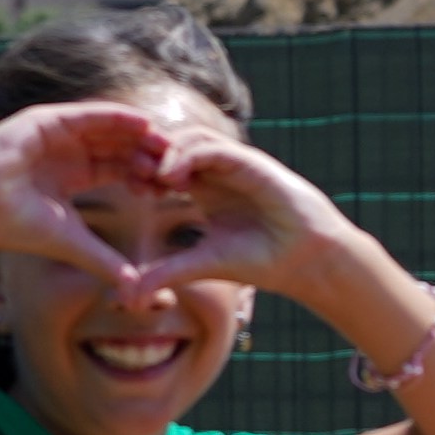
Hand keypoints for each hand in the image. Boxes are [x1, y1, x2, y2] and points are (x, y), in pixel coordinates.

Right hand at [0, 100, 176, 295]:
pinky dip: (116, 117)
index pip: (121, 169)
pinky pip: (89, 114)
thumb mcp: (72, 242)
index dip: (148, 176)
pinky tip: (142, 123)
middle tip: (182, 163)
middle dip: (151, 153)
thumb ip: (104, 260)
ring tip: (169, 143)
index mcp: (76, 176)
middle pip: (121, 146)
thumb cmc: (17, 227)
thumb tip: (135, 289)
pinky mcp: (46, 121)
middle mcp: (70, 151)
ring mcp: (58, 133)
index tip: (177, 187)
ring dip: (140, 135)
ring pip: (110, 128)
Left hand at [150, 135, 365, 305]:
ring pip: (192, 137)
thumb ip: (166, 272)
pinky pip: (213, 147)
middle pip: (175, 143)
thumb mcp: (201, 264)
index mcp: (205, 188)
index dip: (145, 170)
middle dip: (151, 154)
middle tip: (132, 173)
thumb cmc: (261, 260)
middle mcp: (219, 171)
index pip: (166, 164)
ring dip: (167, 152)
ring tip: (152, 177)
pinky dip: (189, 155)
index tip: (129, 188)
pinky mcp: (251, 163)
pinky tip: (173, 177)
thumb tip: (128, 297)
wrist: (306, 260)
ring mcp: (236, 164)